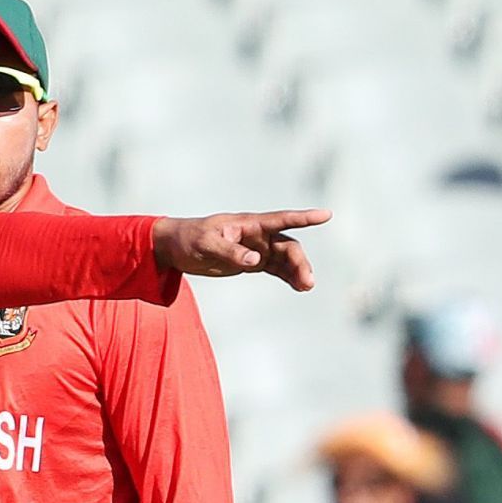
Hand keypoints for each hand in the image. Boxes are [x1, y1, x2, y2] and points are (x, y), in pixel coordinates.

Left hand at [152, 209, 330, 290]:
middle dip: (299, 262)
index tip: (326, 215)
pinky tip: (299, 287)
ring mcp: (256, 248)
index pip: (281, 219)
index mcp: (249, 224)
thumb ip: (231, 252)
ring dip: (297, 271)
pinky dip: (287, 277)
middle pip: (287, 246)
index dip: (304, 217)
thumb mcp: (206, 245)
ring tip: (306, 287)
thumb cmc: (190, 239)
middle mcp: (257, 235)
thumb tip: (256, 261)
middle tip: (307, 282)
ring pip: (284, 259)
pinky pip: (275, 269)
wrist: (176, 247)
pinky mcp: (251, 262)